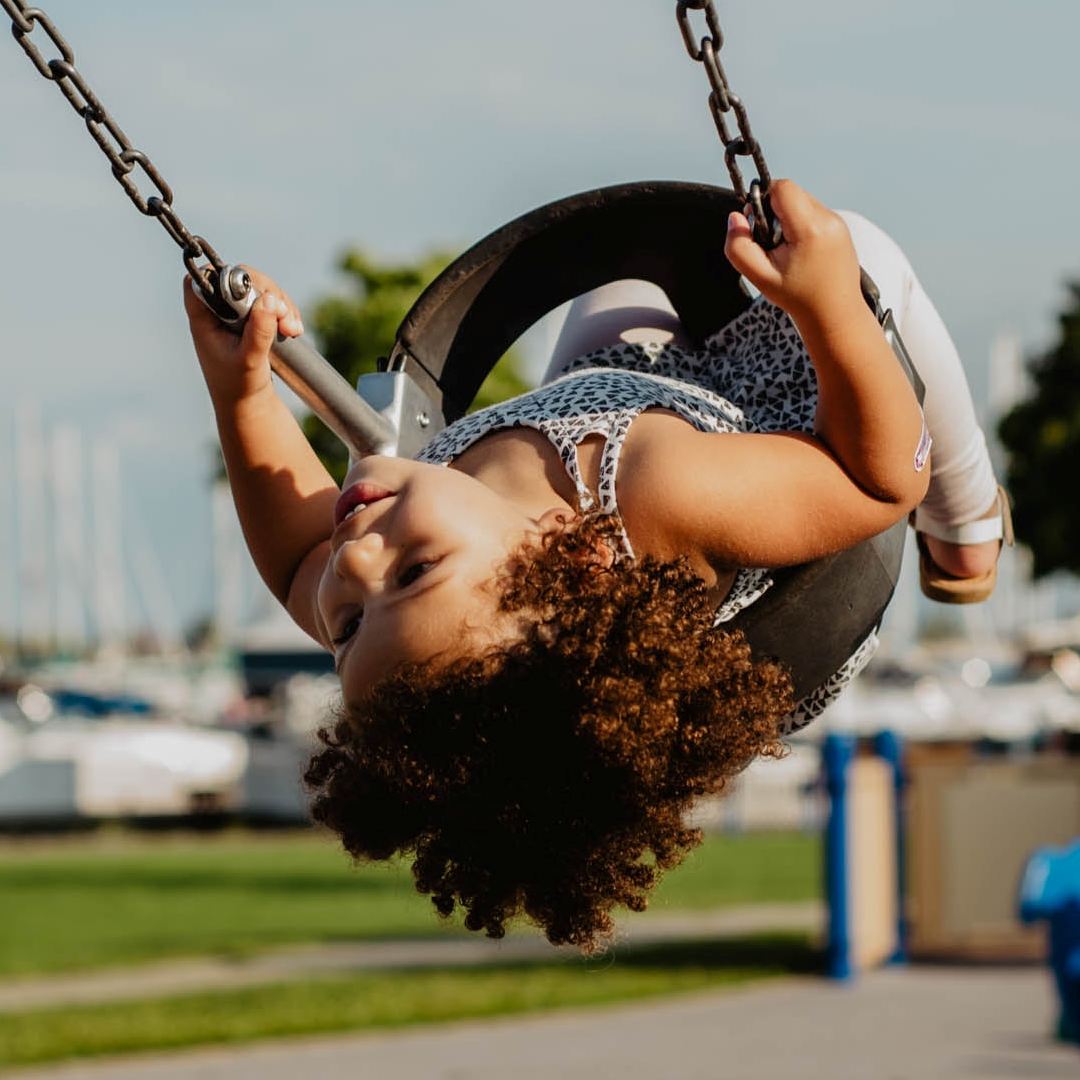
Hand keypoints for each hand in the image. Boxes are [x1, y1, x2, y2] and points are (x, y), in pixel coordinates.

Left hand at [182, 267, 303, 403]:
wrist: (249, 405)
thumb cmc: (240, 386)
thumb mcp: (250, 360)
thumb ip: (258, 330)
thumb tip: (270, 300)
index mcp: (204, 319)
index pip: (203, 280)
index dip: (223, 276)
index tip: (248, 290)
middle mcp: (218, 311)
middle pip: (240, 278)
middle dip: (267, 292)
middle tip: (283, 317)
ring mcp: (237, 315)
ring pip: (260, 289)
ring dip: (282, 304)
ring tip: (292, 330)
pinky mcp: (253, 320)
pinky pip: (271, 302)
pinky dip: (285, 312)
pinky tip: (293, 330)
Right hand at [724, 179, 863, 325]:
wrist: (834, 314)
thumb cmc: (798, 298)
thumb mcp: (760, 277)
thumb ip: (739, 247)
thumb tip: (735, 218)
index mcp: (810, 228)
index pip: (782, 188)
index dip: (763, 200)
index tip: (758, 224)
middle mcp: (828, 219)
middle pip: (792, 193)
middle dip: (774, 212)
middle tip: (772, 243)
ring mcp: (838, 222)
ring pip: (802, 202)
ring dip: (788, 219)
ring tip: (787, 251)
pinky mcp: (841, 228)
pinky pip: (814, 213)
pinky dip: (801, 227)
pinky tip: (800, 253)